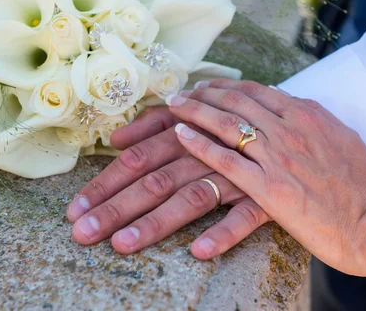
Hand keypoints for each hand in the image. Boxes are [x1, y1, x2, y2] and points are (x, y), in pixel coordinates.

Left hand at [66, 106, 269, 258]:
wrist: (290, 124)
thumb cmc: (229, 120)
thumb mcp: (193, 114)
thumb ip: (154, 123)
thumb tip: (116, 140)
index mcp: (184, 133)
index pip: (137, 159)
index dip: (105, 184)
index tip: (75, 210)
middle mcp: (203, 153)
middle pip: (155, 180)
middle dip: (116, 207)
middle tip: (83, 233)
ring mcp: (234, 175)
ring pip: (191, 198)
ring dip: (158, 221)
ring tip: (123, 244)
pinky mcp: (264, 195)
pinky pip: (246, 216)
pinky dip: (225, 232)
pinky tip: (200, 252)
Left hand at [168, 80, 365, 274]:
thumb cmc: (361, 184)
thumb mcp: (343, 137)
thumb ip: (315, 116)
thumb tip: (293, 101)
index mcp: (307, 114)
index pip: (257, 91)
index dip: (228, 86)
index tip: (209, 85)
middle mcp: (288, 129)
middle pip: (235, 102)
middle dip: (204, 93)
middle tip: (182, 92)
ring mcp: (276, 157)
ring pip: (225, 124)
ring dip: (195, 111)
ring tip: (174, 106)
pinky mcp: (267, 187)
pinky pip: (224, 159)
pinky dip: (199, 144)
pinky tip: (180, 134)